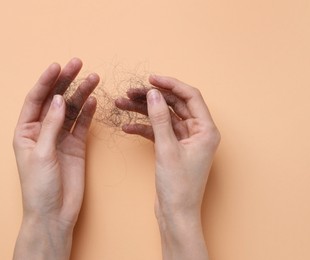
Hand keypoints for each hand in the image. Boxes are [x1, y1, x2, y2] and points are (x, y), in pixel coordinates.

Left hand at [13, 58, 98, 259]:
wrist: (54, 214)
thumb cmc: (39, 187)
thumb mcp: (41, 153)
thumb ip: (50, 125)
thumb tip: (58, 99)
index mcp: (25, 131)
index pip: (35, 99)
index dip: (46, 81)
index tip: (58, 66)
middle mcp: (42, 131)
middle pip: (54, 99)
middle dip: (66, 81)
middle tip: (79, 64)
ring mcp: (61, 137)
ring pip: (71, 109)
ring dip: (81, 94)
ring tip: (94, 78)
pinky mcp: (76, 146)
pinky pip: (82, 124)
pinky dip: (88, 112)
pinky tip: (94, 100)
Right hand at [116, 75, 219, 259]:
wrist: (175, 214)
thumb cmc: (178, 186)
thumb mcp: (167, 149)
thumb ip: (160, 119)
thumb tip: (153, 94)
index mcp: (206, 130)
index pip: (190, 96)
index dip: (170, 84)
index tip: (151, 79)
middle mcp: (198, 132)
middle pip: (174, 105)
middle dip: (152, 97)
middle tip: (130, 92)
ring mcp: (184, 140)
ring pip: (163, 117)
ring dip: (144, 110)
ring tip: (122, 104)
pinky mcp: (173, 148)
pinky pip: (158, 131)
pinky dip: (144, 127)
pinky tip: (127, 126)